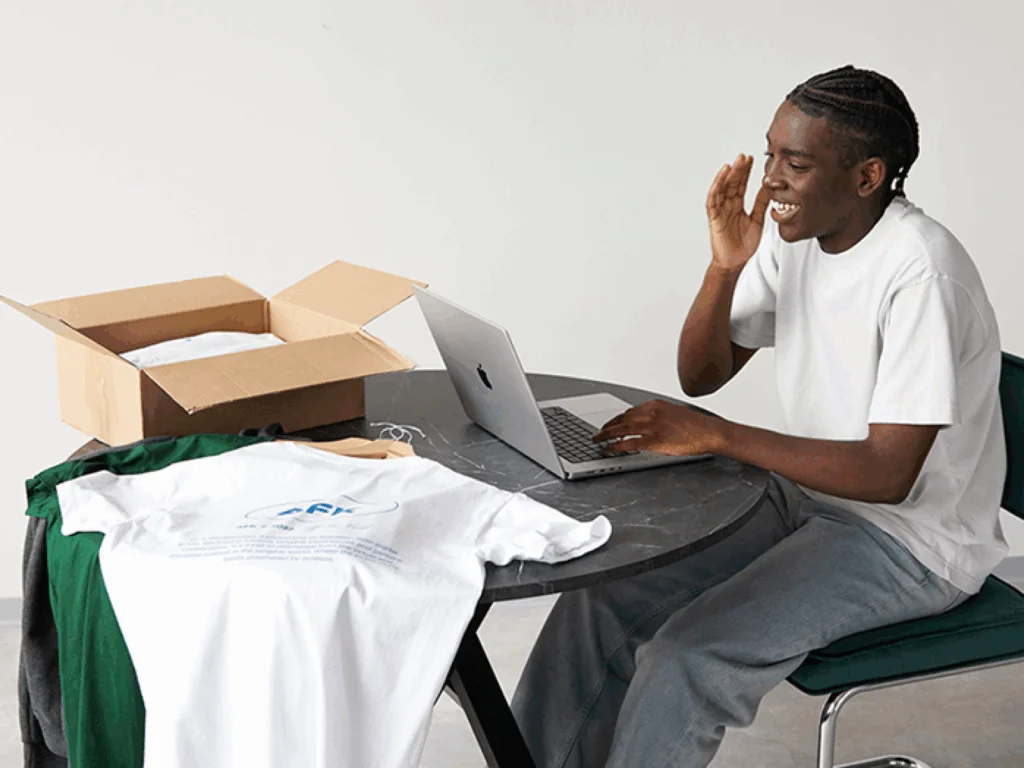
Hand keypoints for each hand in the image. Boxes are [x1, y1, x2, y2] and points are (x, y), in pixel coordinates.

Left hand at [592, 400, 725, 456]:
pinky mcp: (654, 440)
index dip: (616, 419)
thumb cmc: (695, 426)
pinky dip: (617, 445)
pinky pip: (629, 442)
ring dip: (606, 435)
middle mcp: (651, 412)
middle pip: (622, 418)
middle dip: (608, 426)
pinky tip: (610, 448)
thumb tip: (644, 425)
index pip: (629, 411)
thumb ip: (657, 417)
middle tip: (598, 433)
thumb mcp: (673, 413)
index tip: (610, 424)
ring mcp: (652, 426)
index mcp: (655, 404)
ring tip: (598, 441)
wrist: (709, 431)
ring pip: (622, 429)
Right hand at [706, 153, 769, 271]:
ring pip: (722, 188)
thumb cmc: (743, 245)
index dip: (746, 172)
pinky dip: (716, 187)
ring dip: (728, 175)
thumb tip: (768, 188)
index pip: (741, 185)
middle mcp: (727, 206)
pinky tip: (722, 176)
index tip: (753, 159)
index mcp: (737, 206)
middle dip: (738, 169)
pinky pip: (713, 200)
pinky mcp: (714, 218)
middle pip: (732, 183)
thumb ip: (761, 204)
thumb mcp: (757, 220)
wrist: (735, 262)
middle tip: (745, 156)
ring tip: (735, 162)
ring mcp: (720, 211)